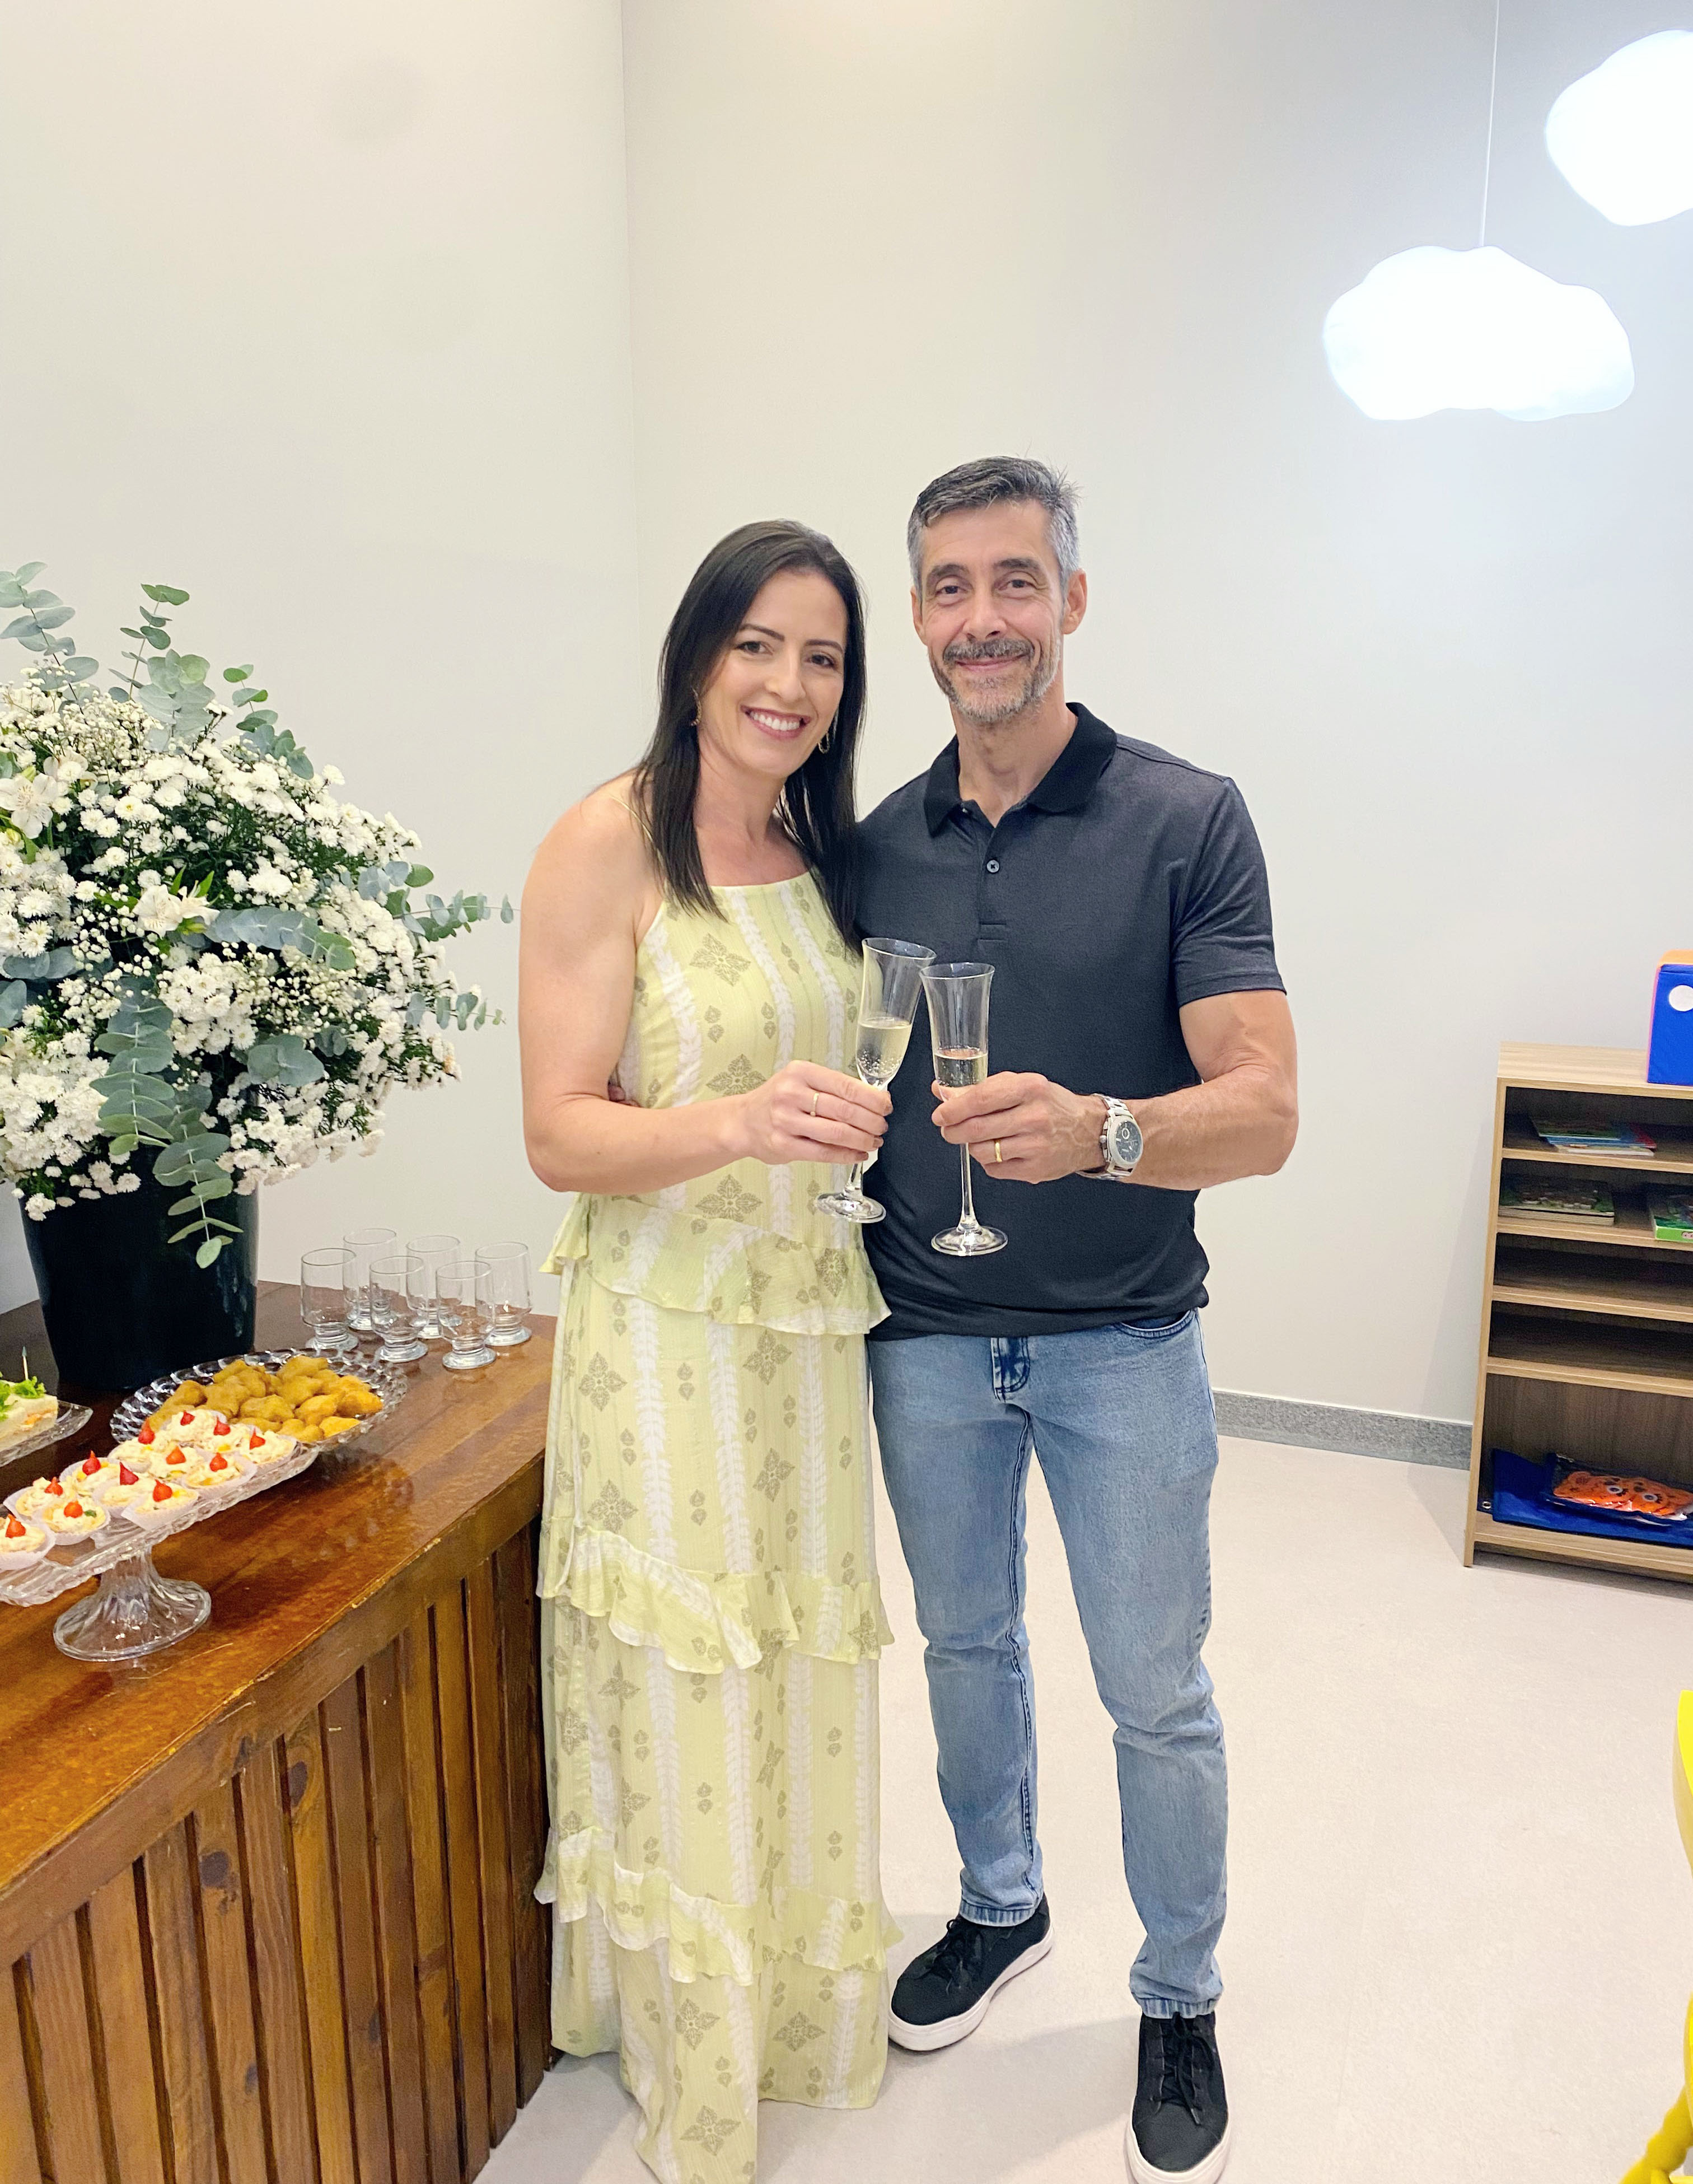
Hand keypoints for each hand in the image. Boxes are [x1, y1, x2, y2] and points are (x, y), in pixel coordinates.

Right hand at [729, 1061, 889, 1166]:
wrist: (742, 1121)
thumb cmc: (778, 1100)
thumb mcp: (800, 1081)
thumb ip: (831, 1087)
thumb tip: (873, 1099)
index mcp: (801, 1072)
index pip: (846, 1086)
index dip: (873, 1099)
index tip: (886, 1106)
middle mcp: (791, 1094)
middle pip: (845, 1110)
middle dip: (872, 1121)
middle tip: (882, 1127)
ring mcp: (786, 1121)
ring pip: (837, 1133)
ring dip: (862, 1140)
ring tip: (874, 1142)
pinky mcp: (784, 1145)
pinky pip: (824, 1152)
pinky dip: (846, 1155)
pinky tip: (858, 1154)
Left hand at [932, 1072, 1105, 1184]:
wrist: (1088, 1131)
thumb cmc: (1050, 1105)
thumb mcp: (1021, 1086)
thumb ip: (982, 1088)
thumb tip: (943, 1092)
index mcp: (1030, 1088)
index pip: (981, 1098)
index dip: (954, 1109)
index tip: (941, 1114)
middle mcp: (1034, 1117)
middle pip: (976, 1128)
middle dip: (953, 1131)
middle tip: (948, 1130)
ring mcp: (1035, 1146)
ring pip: (981, 1151)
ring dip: (971, 1146)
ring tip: (980, 1138)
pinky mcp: (1035, 1169)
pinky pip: (994, 1169)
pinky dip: (988, 1161)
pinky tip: (999, 1151)